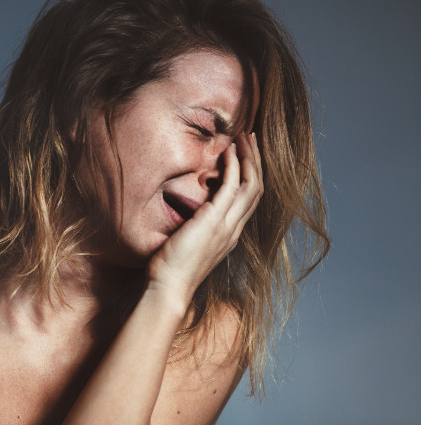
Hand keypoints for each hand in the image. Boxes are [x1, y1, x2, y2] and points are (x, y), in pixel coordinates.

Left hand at [146, 132, 262, 305]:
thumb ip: (194, 228)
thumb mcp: (187, 243)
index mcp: (229, 235)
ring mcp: (227, 226)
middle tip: (251, 139)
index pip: (249, 200)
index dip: (251, 175)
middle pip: (257, 189)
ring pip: (252, 185)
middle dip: (256, 161)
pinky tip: (229, 151)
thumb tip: (187, 214)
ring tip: (245, 138)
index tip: (245, 156)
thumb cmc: (170, 268)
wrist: (168, 286)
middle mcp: (234, 230)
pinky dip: (234, 166)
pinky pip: (233, 187)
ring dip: (250, 158)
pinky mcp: (215, 221)